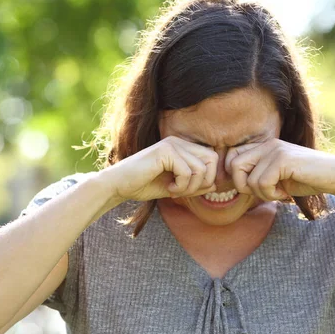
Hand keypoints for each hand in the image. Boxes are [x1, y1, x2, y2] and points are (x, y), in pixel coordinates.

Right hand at [101, 136, 218, 201]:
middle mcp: (178, 142)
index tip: (188, 190)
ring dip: (190, 187)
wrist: (119, 185)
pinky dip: (181, 186)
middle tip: (184, 192)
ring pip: (201, 168)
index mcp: (181, 147)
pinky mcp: (165, 151)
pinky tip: (168, 188)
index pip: (211, 159)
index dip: (206, 178)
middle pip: (212, 160)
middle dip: (203, 182)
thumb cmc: (143, 185)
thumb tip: (215, 185)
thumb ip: (194, 185)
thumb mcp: (175, 187)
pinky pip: (187, 172)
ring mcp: (171, 144)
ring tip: (174, 191)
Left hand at [224, 139, 334, 200]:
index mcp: (263, 146)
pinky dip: (271, 194)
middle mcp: (267, 144)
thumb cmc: (303, 179)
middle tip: (262, 192)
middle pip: (233, 166)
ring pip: (249, 178)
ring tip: (278, 192)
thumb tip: (229, 183)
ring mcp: (275, 150)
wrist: (333, 177)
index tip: (251, 188)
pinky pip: (262, 183)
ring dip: (261, 193)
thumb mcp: (274, 177)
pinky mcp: (283, 159)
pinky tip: (284, 193)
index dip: (235, 176)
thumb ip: (254, 175)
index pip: (231, 157)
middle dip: (243, 186)